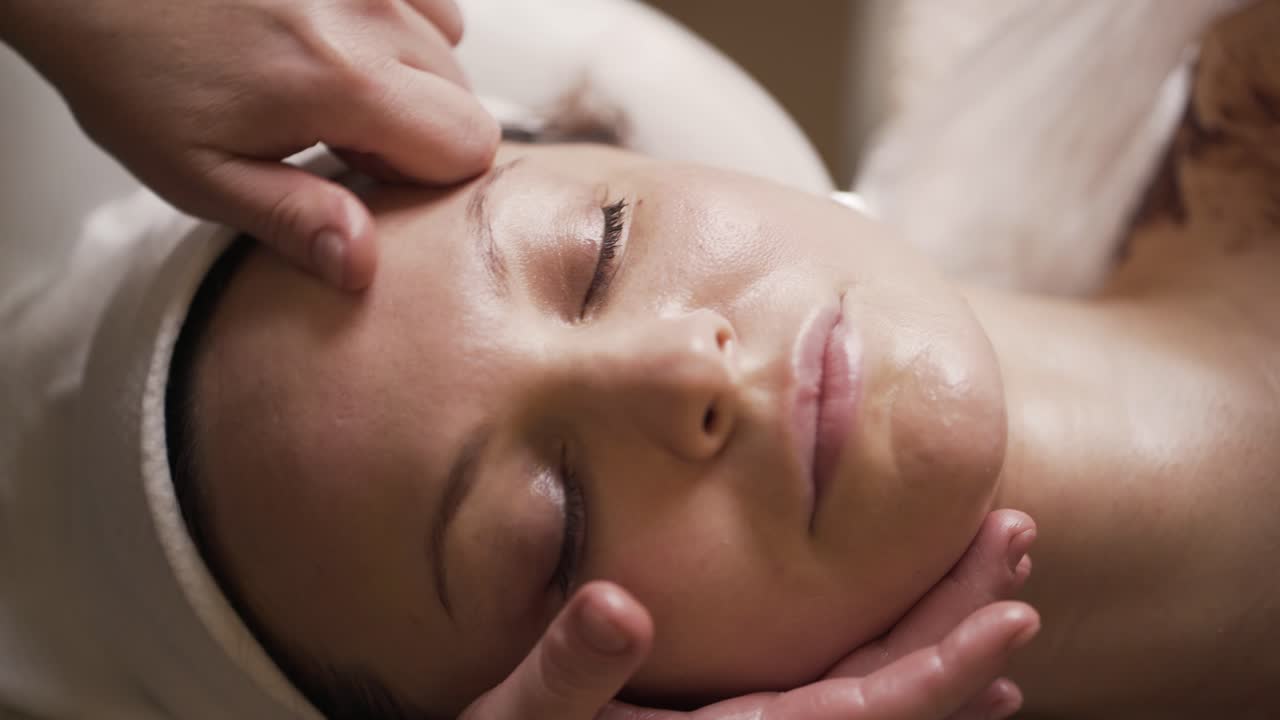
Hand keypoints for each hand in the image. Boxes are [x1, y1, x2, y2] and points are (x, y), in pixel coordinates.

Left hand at [4, 0, 498, 288]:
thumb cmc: (133, 71)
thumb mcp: (200, 173)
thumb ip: (293, 220)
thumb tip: (363, 266)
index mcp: (341, 80)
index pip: (467, 144)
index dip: (427, 178)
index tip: (368, 177)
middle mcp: (368, 12)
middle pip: (465, 96)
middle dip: (420, 131)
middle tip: (340, 137)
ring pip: (448, 43)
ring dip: (411, 76)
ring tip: (336, 87)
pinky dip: (397, 27)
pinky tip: (339, 43)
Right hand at [460, 510, 1037, 719]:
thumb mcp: (519, 717)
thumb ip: (565, 673)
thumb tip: (618, 606)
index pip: (864, 715)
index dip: (944, 668)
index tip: (1015, 615)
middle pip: (897, 701)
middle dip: (965, 626)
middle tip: (1018, 543)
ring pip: (884, 702)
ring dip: (950, 643)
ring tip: (1004, 580)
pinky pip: (852, 705)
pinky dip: (913, 682)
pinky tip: (963, 673)